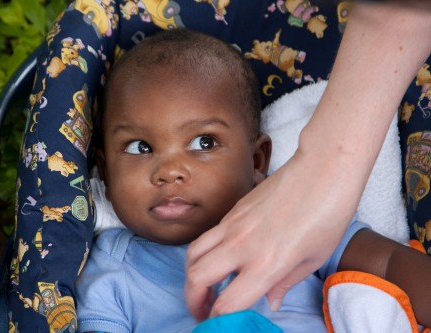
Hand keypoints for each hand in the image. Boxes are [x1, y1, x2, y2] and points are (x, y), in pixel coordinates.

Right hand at [185, 149, 357, 320]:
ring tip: (202, 286)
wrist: (322, 171)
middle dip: (193, 300)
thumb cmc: (327, 214)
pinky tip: (219, 259)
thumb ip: (284, 284)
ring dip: (191, 275)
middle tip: (202, 311)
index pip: (227, 303)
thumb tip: (270, 301)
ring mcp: (233, 225)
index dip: (218, 321)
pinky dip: (203, 252)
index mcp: (267, 264)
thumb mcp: (312, 259)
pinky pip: (207, 236)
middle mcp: (243, 245)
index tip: (217, 325)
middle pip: (197, 278)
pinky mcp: (233, 211)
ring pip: (193, 254)